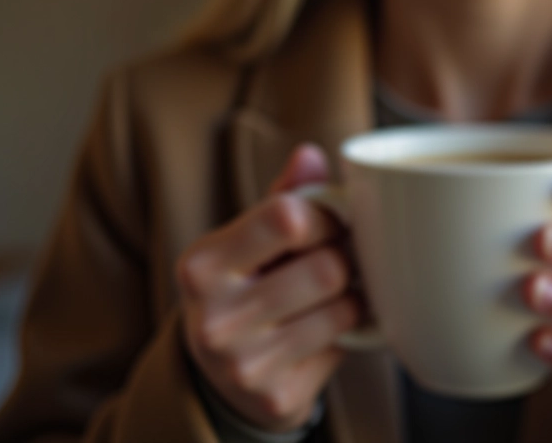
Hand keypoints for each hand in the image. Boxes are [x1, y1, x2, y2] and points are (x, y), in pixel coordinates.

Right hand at [176, 145, 358, 431]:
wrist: (221, 379)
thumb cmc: (244, 290)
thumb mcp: (247, 242)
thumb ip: (281, 197)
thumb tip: (311, 154)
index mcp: (202, 265)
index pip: (288, 217)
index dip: (324, 216)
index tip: (326, 223)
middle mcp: (215, 317)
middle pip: (326, 269)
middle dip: (342, 262)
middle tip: (335, 263)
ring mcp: (243, 363)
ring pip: (342, 310)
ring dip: (349, 301)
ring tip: (327, 300)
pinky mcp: (276, 396)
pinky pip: (343, 350)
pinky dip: (344, 338)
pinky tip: (320, 335)